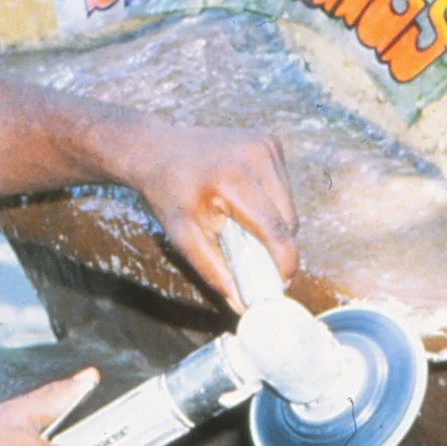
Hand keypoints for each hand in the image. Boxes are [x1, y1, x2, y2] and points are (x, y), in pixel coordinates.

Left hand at [115, 118, 298, 311]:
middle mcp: (255, 155)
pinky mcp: (269, 139)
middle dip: (279, 245)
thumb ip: (215, 272)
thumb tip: (242, 305)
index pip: (275, 229)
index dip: (285, 261)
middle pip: (288, 219)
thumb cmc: (167, 194)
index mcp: (232, 179)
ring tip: (246, 227)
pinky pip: (283, 185)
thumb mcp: (184, 237)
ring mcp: (265, 143)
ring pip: (290, 203)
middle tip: (258, 260)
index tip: (282, 282)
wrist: (156, 149)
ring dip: (277, 223)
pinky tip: (247, 200)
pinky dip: (273, 201)